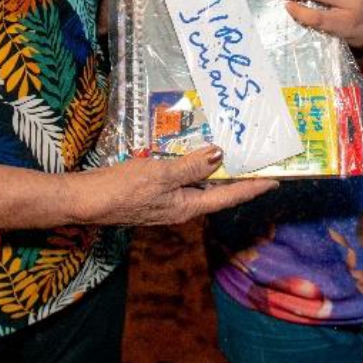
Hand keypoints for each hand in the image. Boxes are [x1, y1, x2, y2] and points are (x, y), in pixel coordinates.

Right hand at [75, 146, 276, 225]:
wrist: (86, 201)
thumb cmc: (122, 189)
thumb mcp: (160, 174)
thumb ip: (191, 166)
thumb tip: (220, 156)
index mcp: (188, 207)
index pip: (229, 196)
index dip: (253, 187)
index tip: (276, 180)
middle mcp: (182, 208)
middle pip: (218, 192)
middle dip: (239, 178)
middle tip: (259, 162)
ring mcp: (167, 202)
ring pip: (200, 186)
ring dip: (217, 172)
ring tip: (235, 155)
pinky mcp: (154, 194)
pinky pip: (183, 180)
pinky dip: (194, 168)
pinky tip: (195, 156)